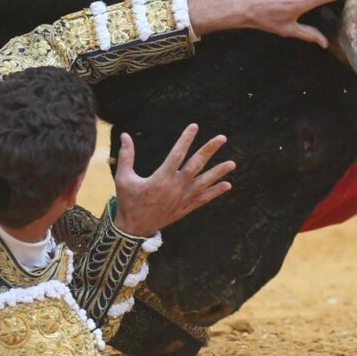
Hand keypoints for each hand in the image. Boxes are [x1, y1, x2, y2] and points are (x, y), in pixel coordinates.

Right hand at [113, 125, 235, 237]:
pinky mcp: (185, 208)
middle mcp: (175, 187)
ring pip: (204, 182)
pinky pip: (203, 199)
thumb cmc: (128, 202)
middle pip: (196, 165)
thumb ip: (126, 156)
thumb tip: (125, 135)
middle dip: (209, 150)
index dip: (186, 139)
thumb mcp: (123, 178)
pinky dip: (215, 192)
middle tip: (222, 138)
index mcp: (160, 178)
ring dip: (219, 172)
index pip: (177, 154)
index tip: (194, 126)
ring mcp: (182, 198)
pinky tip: (227, 185)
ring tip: (232, 163)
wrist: (134, 229)